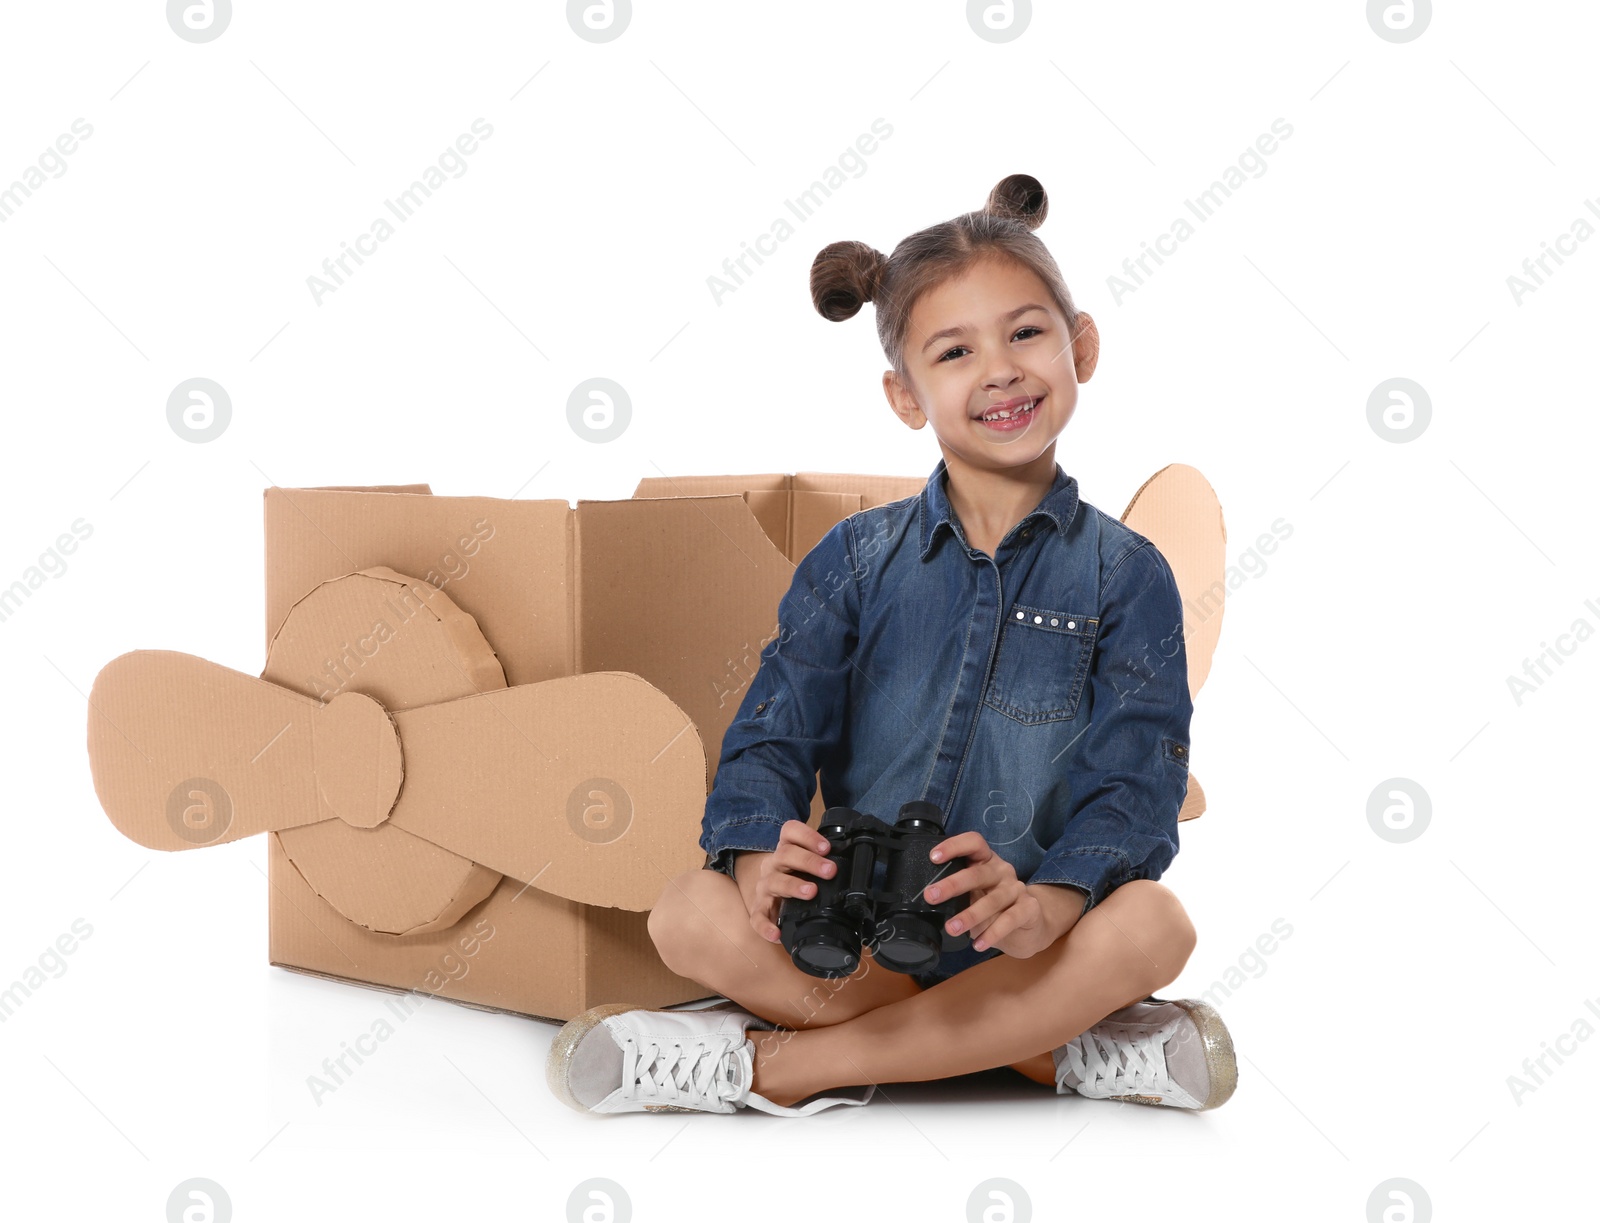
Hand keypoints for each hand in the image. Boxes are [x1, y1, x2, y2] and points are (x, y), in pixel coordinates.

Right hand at [735, 819, 837, 944]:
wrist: (769, 894)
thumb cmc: (795, 876)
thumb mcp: (807, 865)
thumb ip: (825, 864)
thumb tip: (855, 869)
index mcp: (786, 849)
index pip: (790, 832)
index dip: (807, 836)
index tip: (826, 847)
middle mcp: (773, 864)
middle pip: (785, 854)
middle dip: (809, 861)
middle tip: (829, 870)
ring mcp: (765, 886)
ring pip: (774, 881)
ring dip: (793, 885)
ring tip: (810, 892)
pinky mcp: (759, 908)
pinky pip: (757, 917)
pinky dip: (766, 925)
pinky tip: (776, 932)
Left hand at [922, 831, 1058, 959]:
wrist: (1030, 923)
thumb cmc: (995, 905)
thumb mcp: (974, 893)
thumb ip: (957, 893)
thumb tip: (928, 901)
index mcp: (986, 861)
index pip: (973, 843)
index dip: (954, 846)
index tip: (933, 857)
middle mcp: (1001, 871)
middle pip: (977, 873)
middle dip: (952, 884)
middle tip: (931, 896)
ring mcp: (1016, 889)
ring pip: (993, 900)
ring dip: (970, 915)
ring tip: (952, 928)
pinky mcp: (1029, 908)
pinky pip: (1010, 920)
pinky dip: (992, 933)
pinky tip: (978, 944)